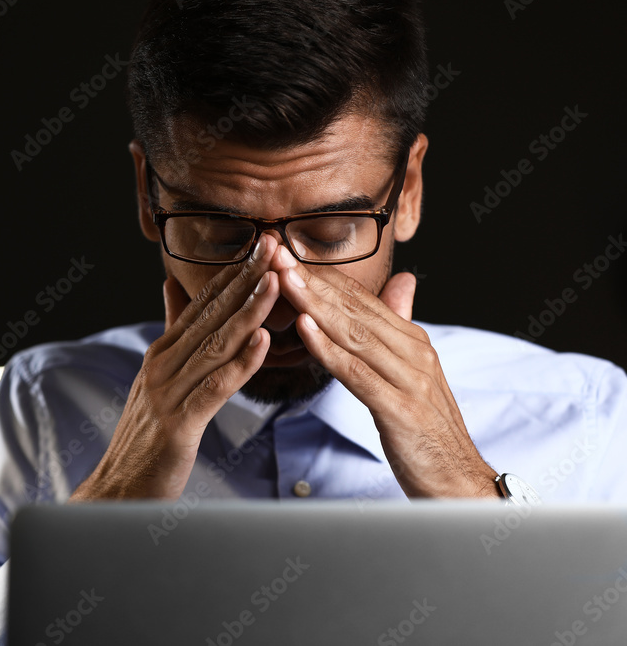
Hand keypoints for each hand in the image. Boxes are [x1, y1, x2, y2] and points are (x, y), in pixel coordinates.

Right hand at [70, 235, 282, 500]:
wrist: (117, 488)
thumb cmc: (145, 436)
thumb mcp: (158, 377)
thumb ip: (170, 332)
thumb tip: (171, 288)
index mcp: (162, 353)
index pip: (201, 304)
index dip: (233, 273)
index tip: (262, 244)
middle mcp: (163, 364)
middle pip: (211, 316)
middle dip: (245, 279)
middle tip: (274, 246)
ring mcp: (168, 392)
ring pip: (215, 345)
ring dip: (247, 311)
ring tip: (275, 282)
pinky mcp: (178, 423)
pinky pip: (214, 387)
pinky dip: (239, 363)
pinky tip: (261, 342)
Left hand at [271, 247, 497, 497]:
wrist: (458, 480)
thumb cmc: (428, 430)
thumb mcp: (413, 372)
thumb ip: (401, 327)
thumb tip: (402, 282)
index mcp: (413, 342)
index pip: (363, 300)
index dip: (324, 276)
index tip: (288, 256)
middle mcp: (414, 353)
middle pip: (355, 310)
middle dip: (312, 282)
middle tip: (277, 256)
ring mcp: (410, 379)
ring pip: (354, 335)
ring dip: (315, 306)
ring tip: (285, 282)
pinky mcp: (400, 408)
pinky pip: (357, 374)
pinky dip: (329, 349)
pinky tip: (305, 329)